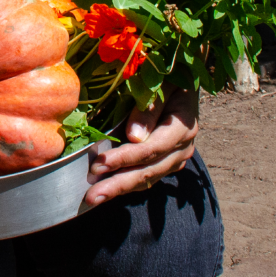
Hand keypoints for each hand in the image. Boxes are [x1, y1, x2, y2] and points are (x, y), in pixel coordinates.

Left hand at [84, 89, 198, 206]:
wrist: (184, 86)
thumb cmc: (169, 78)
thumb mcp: (162, 84)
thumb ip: (150, 108)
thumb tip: (134, 136)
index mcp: (183, 126)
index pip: (152, 148)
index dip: (126, 158)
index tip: (100, 163)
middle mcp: (182, 148)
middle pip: (149, 171)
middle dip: (118, 184)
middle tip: (91, 195)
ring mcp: (175, 158)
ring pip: (147, 179)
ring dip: (119, 189)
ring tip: (93, 197)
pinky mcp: (166, 163)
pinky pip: (146, 178)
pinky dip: (125, 185)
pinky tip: (105, 190)